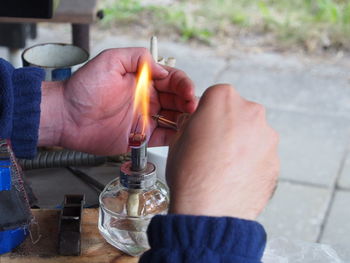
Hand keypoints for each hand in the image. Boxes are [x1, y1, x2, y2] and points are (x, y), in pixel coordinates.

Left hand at [39, 48, 195, 154]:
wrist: (67, 116)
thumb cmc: (84, 88)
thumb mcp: (111, 60)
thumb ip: (138, 58)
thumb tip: (162, 69)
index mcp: (143, 81)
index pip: (172, 80)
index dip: (183, 84)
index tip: (188, 90)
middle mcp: (147, 100)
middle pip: (177, 100)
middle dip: (188, 101)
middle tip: (192, 106)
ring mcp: (145, 119)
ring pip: (174, 119)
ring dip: (185, 119)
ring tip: (191, 120)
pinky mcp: (141, 138)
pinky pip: (164, 138)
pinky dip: (176, 136)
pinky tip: (182, 134)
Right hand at [166, 84, 278, 219]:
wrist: (210, 212)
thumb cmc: (192, 177)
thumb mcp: (178, 140)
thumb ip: (190, 124)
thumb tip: (195, 124)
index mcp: (223, 100)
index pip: (216, 96)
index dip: (207, 112)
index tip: (204, 124)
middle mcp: (250, 112)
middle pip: (238, 112)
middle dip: (227, 125)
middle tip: (213, 146)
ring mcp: (267, 136)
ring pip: (252, 133)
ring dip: (241, 143)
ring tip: (224, 165)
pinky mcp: (276, 158)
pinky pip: (261, 153)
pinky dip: (251, 160)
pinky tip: (235, 175)